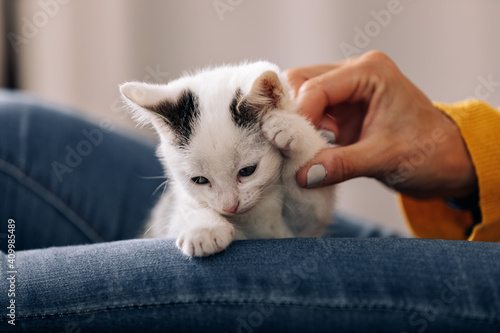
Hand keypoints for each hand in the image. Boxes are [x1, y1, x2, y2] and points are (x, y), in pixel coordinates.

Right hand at [286, 51, 476, 198]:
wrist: (446, 160)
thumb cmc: (429, 151)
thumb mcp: (385, 158)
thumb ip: (342, 164)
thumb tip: (303, 174)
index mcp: (370, 72)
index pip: (316, 87)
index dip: (299, 116)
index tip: (289, 146)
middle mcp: (354, 74)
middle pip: (300, 83)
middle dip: (292, 115)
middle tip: (290, 145)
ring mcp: (346, 91)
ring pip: (300, 97)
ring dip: (295, 125)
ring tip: (301, 150)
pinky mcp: (340, 109)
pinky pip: (309, 114)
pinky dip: (302, 132)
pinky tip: (306, 151)